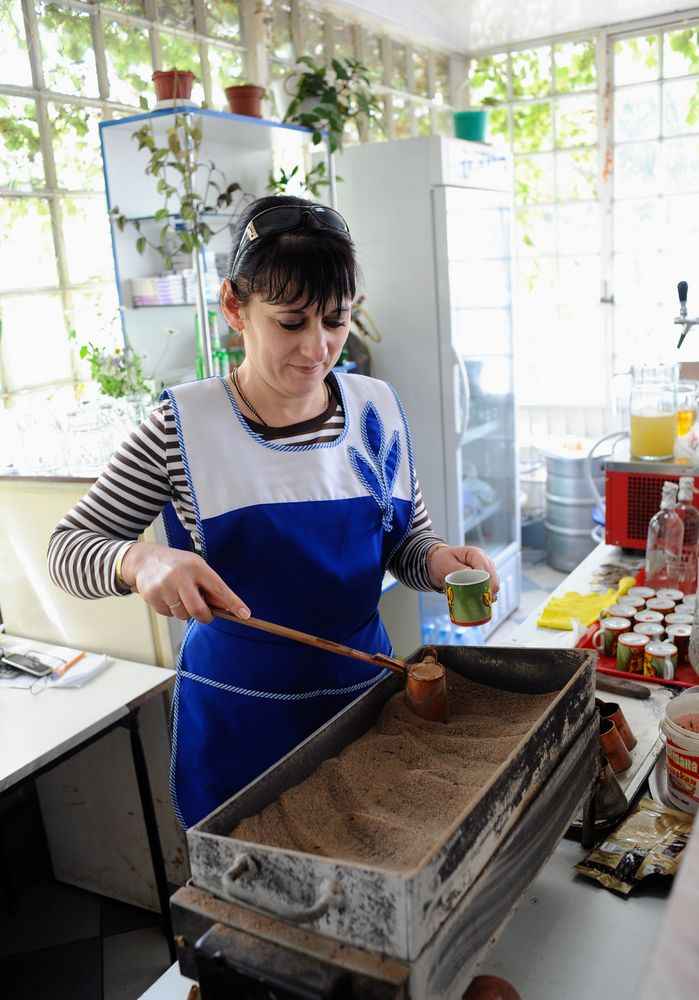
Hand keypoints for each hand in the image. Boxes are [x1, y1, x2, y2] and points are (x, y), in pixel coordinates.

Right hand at [120, 542, 250, 623]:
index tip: (245, 614)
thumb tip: (227, 607)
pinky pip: (167, 614)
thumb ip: (210, 587)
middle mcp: (181, 575)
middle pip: (198, 609)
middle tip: (205, 615)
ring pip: (182, 614)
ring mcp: (165, 585)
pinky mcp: (152, 594)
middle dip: (204, 617)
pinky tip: (166, 596)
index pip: (219, 588)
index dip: (233, 603)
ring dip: (184, 611)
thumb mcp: (196, 568)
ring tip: (179, 596)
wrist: (144, 559)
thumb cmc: (176, 565)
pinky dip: (170, 610)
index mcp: (196, 566)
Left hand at [427, 544, 499, 598]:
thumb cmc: (442, 560)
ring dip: (489, 594)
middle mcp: (484, 561)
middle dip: (489, 589)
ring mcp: (486, 571)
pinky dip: (487, 596)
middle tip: (482, 601)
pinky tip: (484, 604)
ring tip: (483, 604)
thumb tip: (470, 574)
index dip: (484, 579)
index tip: (479, 591)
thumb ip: (458, 568)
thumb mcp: (446, 562)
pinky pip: (490, 589)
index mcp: (475, 554)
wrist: (439, 565)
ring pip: (494, 583)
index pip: (484, 567)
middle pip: (493, 576)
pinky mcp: (484, 580)